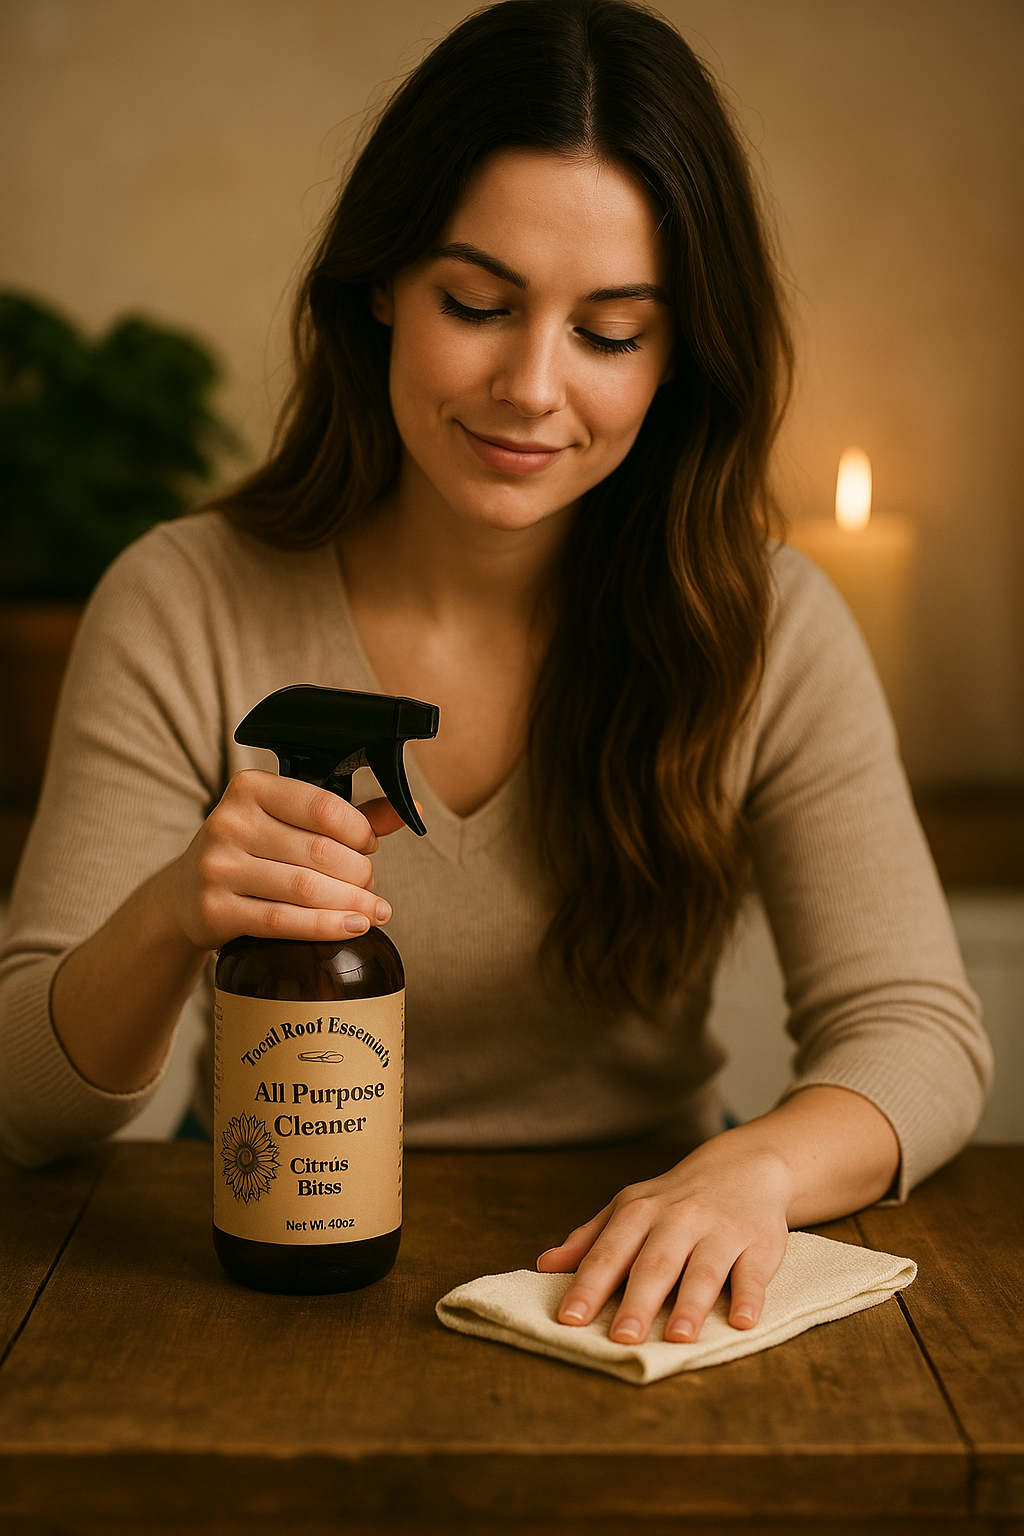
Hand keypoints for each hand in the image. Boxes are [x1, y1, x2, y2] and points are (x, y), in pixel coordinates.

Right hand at [160, 769, 407, 950]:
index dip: (359, 831)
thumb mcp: (289, 823)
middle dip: (359, 874)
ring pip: (305, 888)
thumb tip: (412, 813)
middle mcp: (228, 822)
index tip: (369, 847)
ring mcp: (218, 868)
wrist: (185, 895)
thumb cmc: (253, 851)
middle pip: (319, 851)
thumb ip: (348, 817)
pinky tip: (353, 927)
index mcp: (249, 788)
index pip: (322, 806)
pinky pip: (282, 921)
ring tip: (375, 912)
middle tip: (371, 887)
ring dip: (351, 903)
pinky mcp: (215, 910)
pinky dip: (326, 926)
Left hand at [536, 1087, 899, 1344]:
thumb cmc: (674, 1199)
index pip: (608, 1253)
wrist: (744, 1166)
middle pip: (654, 1264)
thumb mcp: (628, 1208)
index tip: (569, 1319)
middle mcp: (677, 1220)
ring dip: (690, 1304)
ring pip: (702, 1270)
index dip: (588, 1286)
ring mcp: (719, 1232)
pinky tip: (740, 1322)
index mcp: (638, 1213)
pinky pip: (752, 1273)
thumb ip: (588, 1239)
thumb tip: (544, 1265)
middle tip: (621, 1338)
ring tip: (678, 1337)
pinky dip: (748, 1297)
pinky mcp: (757, 1244)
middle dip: (637, 1302)